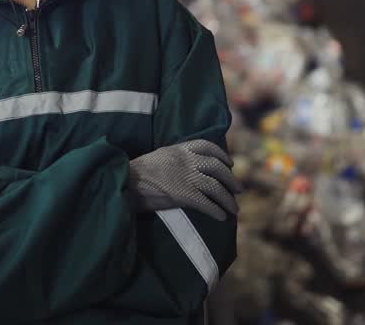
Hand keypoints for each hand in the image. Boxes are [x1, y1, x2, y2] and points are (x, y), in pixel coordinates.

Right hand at [127, 139, 241, 220]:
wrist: (125, 182)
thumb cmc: (137, 173)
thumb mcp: (159, 157)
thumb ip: (176, 160)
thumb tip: (189, 169)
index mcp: (179, 149)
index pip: (207, 146)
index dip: (221, 155)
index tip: (229, 163)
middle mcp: (186, 160)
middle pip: (217, 167)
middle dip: (231, 180)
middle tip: (238, 190)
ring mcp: (186, 177)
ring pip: (216, 187)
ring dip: (228, 199)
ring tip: (234, 209)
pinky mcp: (184, 194)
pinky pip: (206, 203)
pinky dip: (216, 211)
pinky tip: (221, 217)